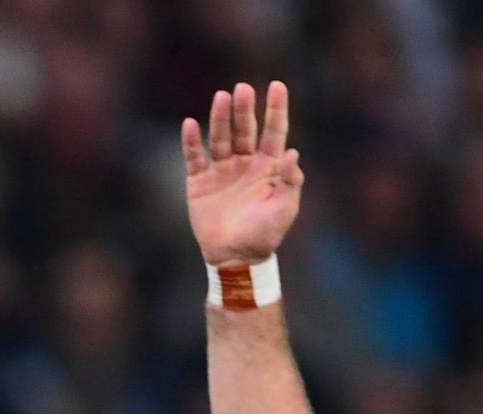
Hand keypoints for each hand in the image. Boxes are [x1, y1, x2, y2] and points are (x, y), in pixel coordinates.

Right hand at [183, 80, 304, 267]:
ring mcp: (222, 171)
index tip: (278, 86)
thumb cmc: (264, 236)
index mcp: (268, 167)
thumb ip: (290, 181)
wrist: (235, 259)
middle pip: (245, 129)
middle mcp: (245, 163)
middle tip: (243, 89)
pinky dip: (191, 142)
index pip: (274, 131)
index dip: (276, 109)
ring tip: (222, 97)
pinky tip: (190, 124)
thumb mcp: (284, 209)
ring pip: (220, 137)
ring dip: (220, 117)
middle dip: (245, 109)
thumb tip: (292, 153)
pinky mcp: (200, 182)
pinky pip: (194, 157)